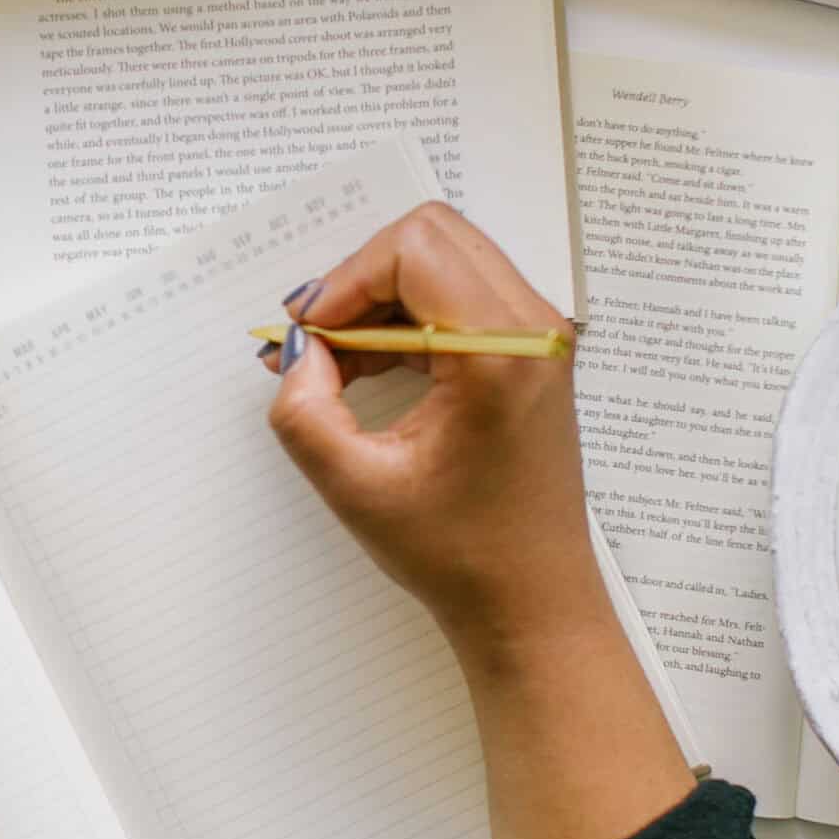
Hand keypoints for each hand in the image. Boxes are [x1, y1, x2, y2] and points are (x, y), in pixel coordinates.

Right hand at [263, 201, 605, 656]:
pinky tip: (369, 368)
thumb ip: (305, 411)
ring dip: (381, 296)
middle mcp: (535, 327)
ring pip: (445, 256)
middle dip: (361, 278)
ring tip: (336, 364)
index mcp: (501, 352)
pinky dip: (408, 314)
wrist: (533, 603)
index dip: (346, 280)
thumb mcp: (356, 488)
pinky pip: (461, 292)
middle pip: (433, 235)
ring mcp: (540, 334)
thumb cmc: (460, 556)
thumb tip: (298, 349)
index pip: (415, 249)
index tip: (309, 335)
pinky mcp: (532, 349)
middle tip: (318, 340)